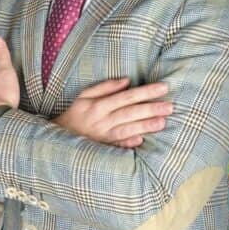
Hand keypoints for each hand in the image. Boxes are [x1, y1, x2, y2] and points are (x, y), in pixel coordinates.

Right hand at [54, 78, 172, 148]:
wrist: (58, 137)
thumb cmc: (76, 114)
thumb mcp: (85, 95)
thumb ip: (105, 87)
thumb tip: (127, 81)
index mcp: (99, 105)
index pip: (127, 96)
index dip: (146, 91)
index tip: (163, 87)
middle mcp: (102, 120)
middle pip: (130, 113)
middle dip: (151, 108)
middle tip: (170, 106)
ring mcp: (103, 137)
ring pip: (127, 129)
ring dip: (145, 126)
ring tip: (163, 122)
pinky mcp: (103, 149)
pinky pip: (116, 147)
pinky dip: (127, 144)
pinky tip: (140, 141)